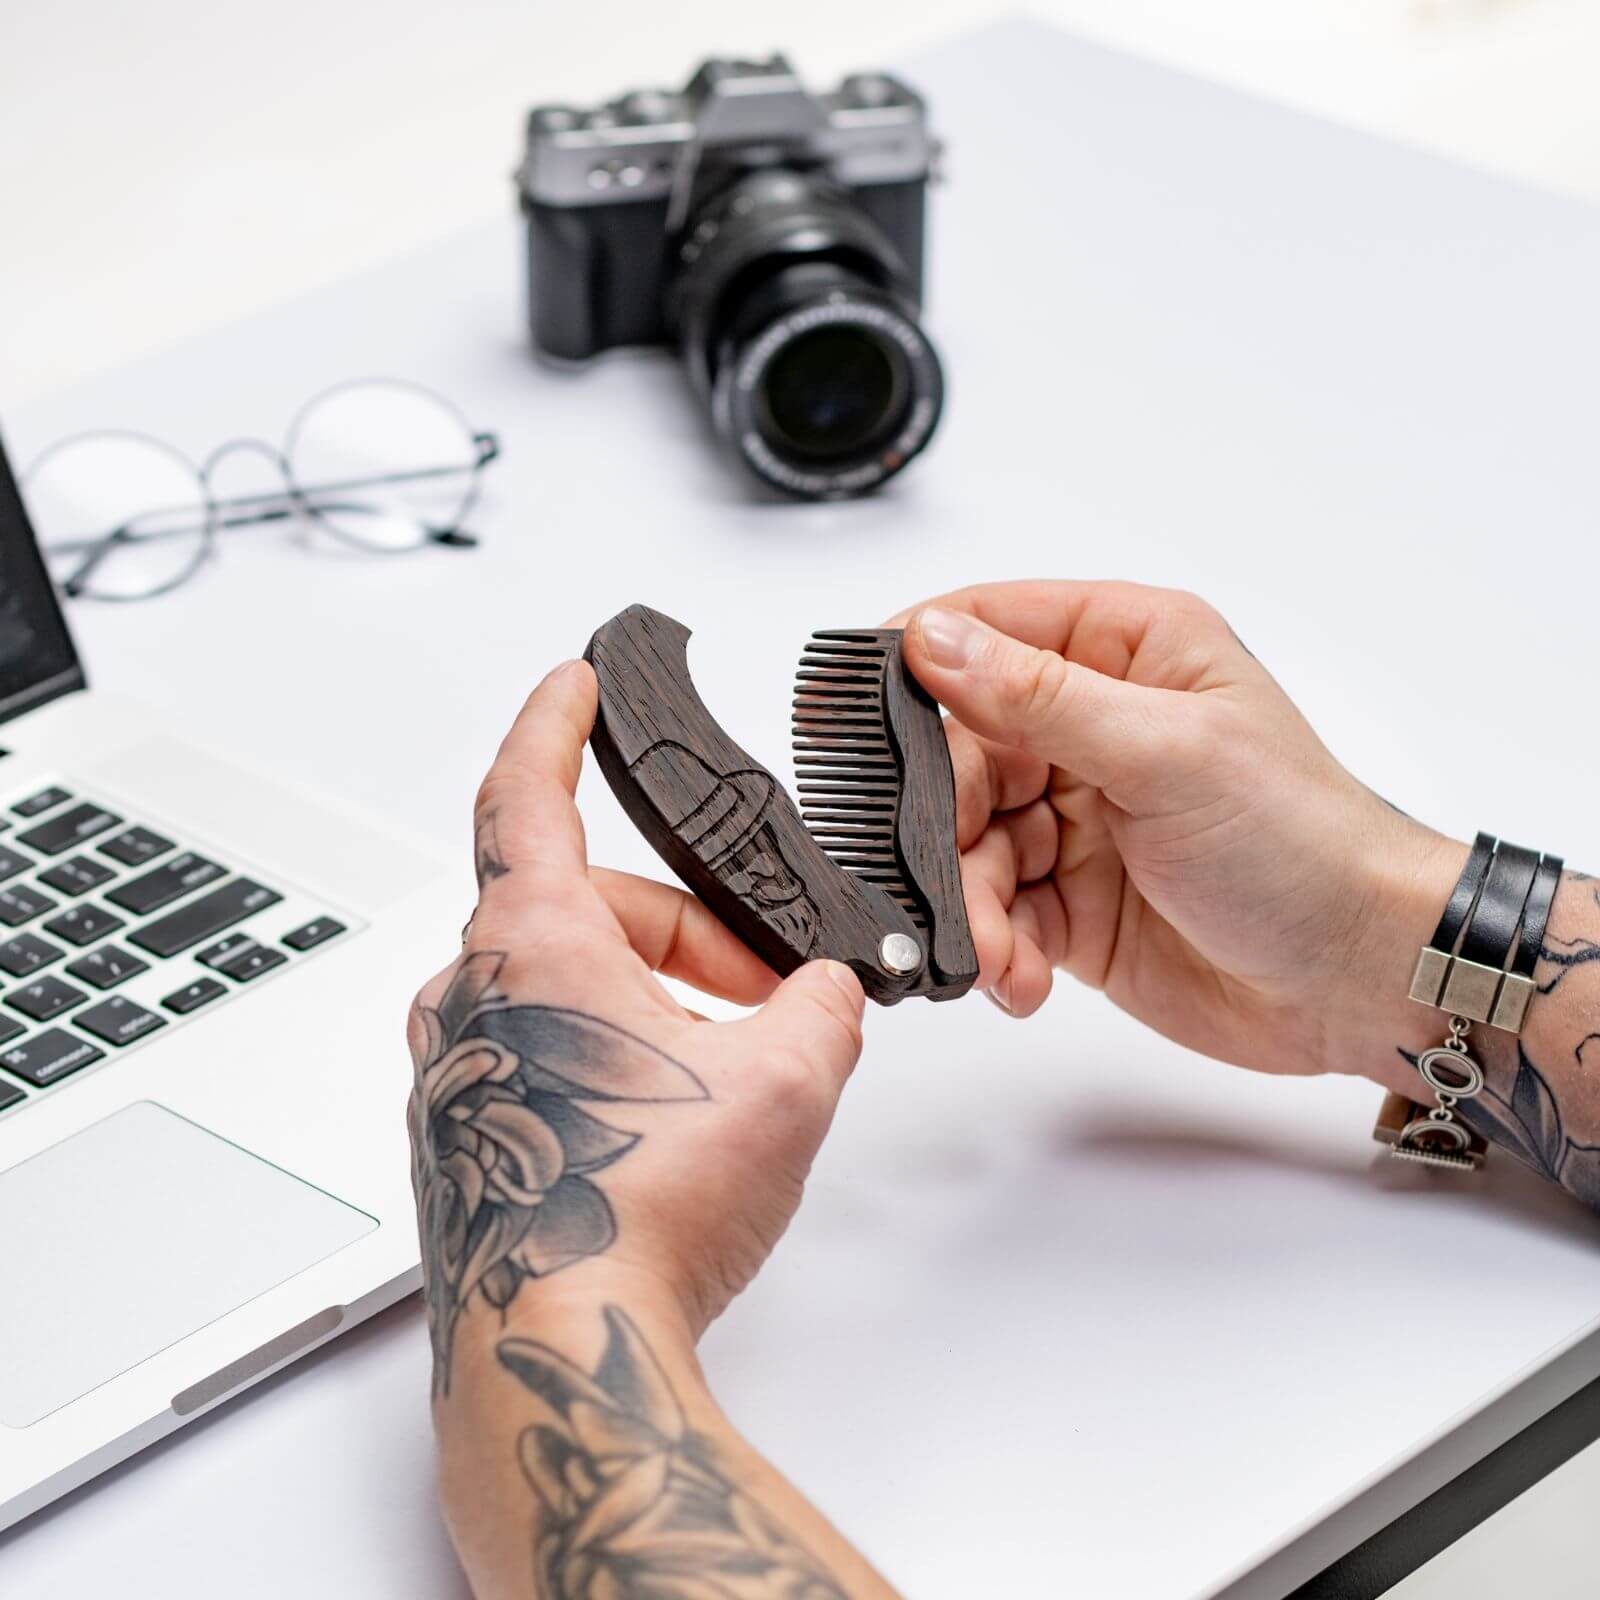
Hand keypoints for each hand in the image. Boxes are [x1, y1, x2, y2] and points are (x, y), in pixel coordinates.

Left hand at [406, 660, 865, 1389]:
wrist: (560, 1353)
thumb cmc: (638, 1214)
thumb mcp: (783, 1081)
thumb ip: (824, 1008)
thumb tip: (828, 992)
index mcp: (530, 945)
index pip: (526, 789)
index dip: (556, 722)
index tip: (574, 683)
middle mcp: (473, 997)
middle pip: (588, 909)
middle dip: (689, 936)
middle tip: (770, 994)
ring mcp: (459, 1070)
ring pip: (569, 985)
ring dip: (654, 1001)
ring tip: (730, 1069)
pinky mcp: (466, 1132)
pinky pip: (545, 1050)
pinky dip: (613, 1054)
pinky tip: (673, 1120)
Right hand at [892, 581, 1462, 1093]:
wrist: (1356, 977)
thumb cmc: (1301, 843)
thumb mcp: (1167, 753)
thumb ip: (1039, 697)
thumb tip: (930, 640)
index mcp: (1126, 649)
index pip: (986, 626)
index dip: (914, 664)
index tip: (853, 717)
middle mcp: (1091, 723)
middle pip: (957, 745)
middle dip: (943, 818)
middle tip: (947, 869)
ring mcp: (1074, 812)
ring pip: (963, 836)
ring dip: (967, 899)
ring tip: (1000, 950)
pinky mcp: (1065, 896)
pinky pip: (989, 907)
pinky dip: (991, 944)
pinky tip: (1020, 975)